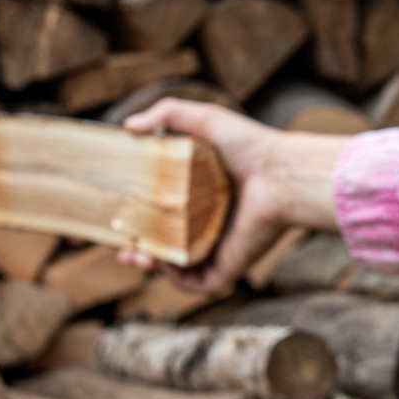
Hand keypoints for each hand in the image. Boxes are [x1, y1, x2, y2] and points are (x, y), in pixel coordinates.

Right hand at [121, 99, 349, 292]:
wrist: (280, 173)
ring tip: (134, 255)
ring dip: (153, 267)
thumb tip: (129, 126)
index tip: (118, 218)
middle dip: (140, 250)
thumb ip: (167, 114)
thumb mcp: (204, 119)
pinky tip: (162, 264)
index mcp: (204, 195)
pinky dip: (178, 281)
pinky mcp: (232, 265)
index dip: (140, 218)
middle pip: (169, 245)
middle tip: (122, 247)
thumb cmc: (249, 145)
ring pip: (180, 268)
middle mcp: (212, 223)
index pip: (166, 213)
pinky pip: (201, 284)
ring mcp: (222, 247)